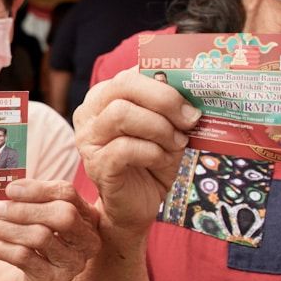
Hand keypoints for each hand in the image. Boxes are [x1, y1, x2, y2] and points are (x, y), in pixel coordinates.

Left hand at [0, 179, 101, 280]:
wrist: (18, 280)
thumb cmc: (26, 239)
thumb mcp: (30, 214)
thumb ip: (26, 199)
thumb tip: (11, 189)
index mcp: (85, 216)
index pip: (67, 193)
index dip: (37, 189)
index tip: (9, 189)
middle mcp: (87, 241)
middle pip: (62, 215)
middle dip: (24, 210)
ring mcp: (73, 264)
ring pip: (41, 237)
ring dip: (7, 228)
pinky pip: (25, 257)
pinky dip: (2, 246)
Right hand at [73, 68, 199, 235]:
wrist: (137, 206)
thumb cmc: (151, 162)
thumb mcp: (165, 128)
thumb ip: (170, 106)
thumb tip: (192, 86)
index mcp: (103, 97)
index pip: (130, 74)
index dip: (164, 82)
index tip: (190, 99)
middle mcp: (89, 114)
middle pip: (123, 86)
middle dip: (164, 100)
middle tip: (189, 119)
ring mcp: (88, 140)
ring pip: (121, 114)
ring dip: (159, 128)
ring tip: (176, 143)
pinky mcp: (96, 165)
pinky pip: (125, 148)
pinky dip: (153, 152)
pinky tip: (163, 160)